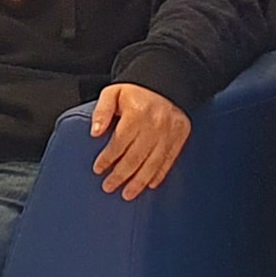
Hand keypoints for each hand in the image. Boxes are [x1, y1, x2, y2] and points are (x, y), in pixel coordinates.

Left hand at [89, 82, 191, 197]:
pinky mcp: (180, 137)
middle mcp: (155, 125)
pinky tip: (149, 185)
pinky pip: (169, 160)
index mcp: (137, 113)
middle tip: (108, 187)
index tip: (98, 169)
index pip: (120, 143)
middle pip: (135, 157)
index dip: (108, 158)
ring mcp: (170, 132)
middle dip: (120, 175)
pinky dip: (159, 174)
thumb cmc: (136, 90)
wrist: (166, 82)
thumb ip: (102, 111)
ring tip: (127, 194)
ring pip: (152, 163)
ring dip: (139, 181)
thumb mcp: (113, 93)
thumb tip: (95, 132)